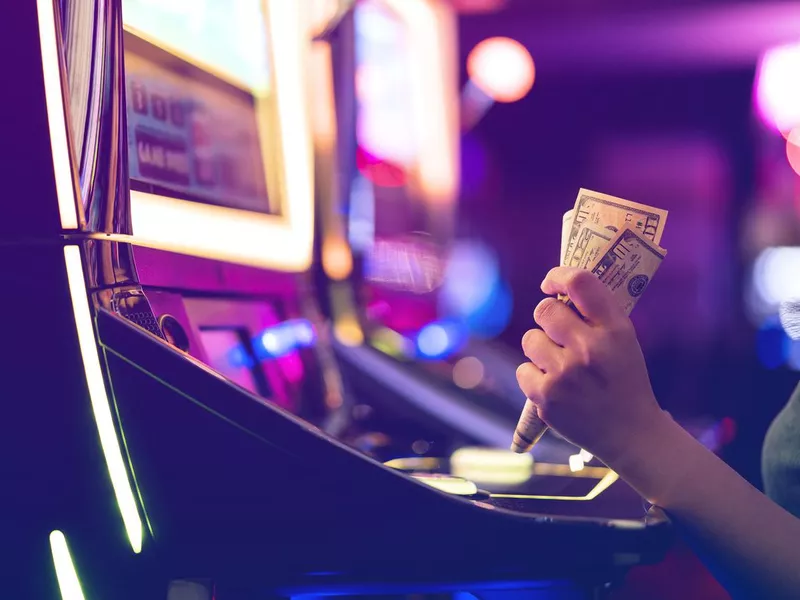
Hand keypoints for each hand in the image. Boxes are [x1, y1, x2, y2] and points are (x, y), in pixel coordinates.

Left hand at [516, 267, 665, 464]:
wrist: (631, 434)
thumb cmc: (624, 381)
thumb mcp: (624, 341)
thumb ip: (595, 316)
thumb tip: (556, 290)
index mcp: (615, 329)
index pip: (580, 282)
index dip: (558, 275)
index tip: (551, 283)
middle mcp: (589, 349)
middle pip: (544, 309)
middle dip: (548, 319)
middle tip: (560, 334)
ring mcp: (565, 374)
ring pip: (530, 339)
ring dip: (540, 349)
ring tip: (561, 366)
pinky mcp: (546, 398)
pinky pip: (522, 370)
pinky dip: (534, 377)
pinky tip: (556, 388)